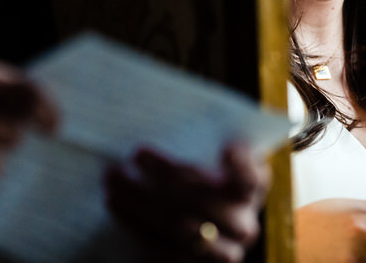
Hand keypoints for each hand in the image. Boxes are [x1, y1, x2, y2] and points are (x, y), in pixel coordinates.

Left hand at [105, 141, 269, 262]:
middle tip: (135, 153)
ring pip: (184, 229)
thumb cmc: (192, 180)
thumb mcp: (203, 161)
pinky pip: (166, 252)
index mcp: (251, 189)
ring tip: (113, 181)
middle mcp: (244, 223)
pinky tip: (115, 205)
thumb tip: (152, 116)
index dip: (243, 165)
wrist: (189, 228)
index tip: (226, 147)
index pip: (253, 178)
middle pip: (209, 201)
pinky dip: (136, 226)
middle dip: (169, 175)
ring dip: (142, 203)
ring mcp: (224, 253)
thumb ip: (194, 144)